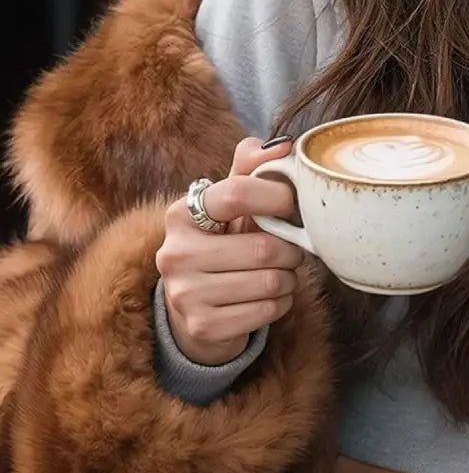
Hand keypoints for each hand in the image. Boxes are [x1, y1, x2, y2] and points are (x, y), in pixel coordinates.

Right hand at [156, 138, 302, 365]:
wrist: (196, 309)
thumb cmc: (222, 245)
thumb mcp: (229, 206)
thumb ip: (251, 170)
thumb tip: (283, 145)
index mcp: (181, 214)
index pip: (236, 194)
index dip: (275, 197)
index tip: (290, 204)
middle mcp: (174, 253)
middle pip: (263, 248)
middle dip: (290, 251)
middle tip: (290, 251)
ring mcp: (184, 293)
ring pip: (269, 282)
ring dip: (288, 279)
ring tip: (278, 274)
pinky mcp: (202, 327)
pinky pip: (267, 311)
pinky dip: (280, 303)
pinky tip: (268, 298)